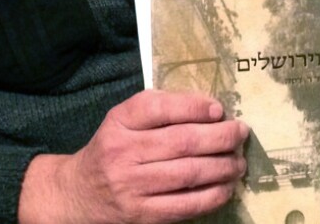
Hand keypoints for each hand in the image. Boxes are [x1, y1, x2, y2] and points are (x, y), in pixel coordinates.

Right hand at [18, 90, 248, 223]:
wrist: (79, 193)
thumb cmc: (112, 149)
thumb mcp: (123, 120)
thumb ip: (159, 108)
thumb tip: (210, 110)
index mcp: (118, 122)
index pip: (157, 107)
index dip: (193, 106)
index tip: (218, 110)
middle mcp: (123, 152)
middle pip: (182, 142)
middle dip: (221, 137)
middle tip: (241, 133)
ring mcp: (132, 186)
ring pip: (189, 173)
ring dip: (224, 166)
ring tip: (239, 161)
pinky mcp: (142, 214)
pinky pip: (186, 205)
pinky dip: (213, 195)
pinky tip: (226, 187)